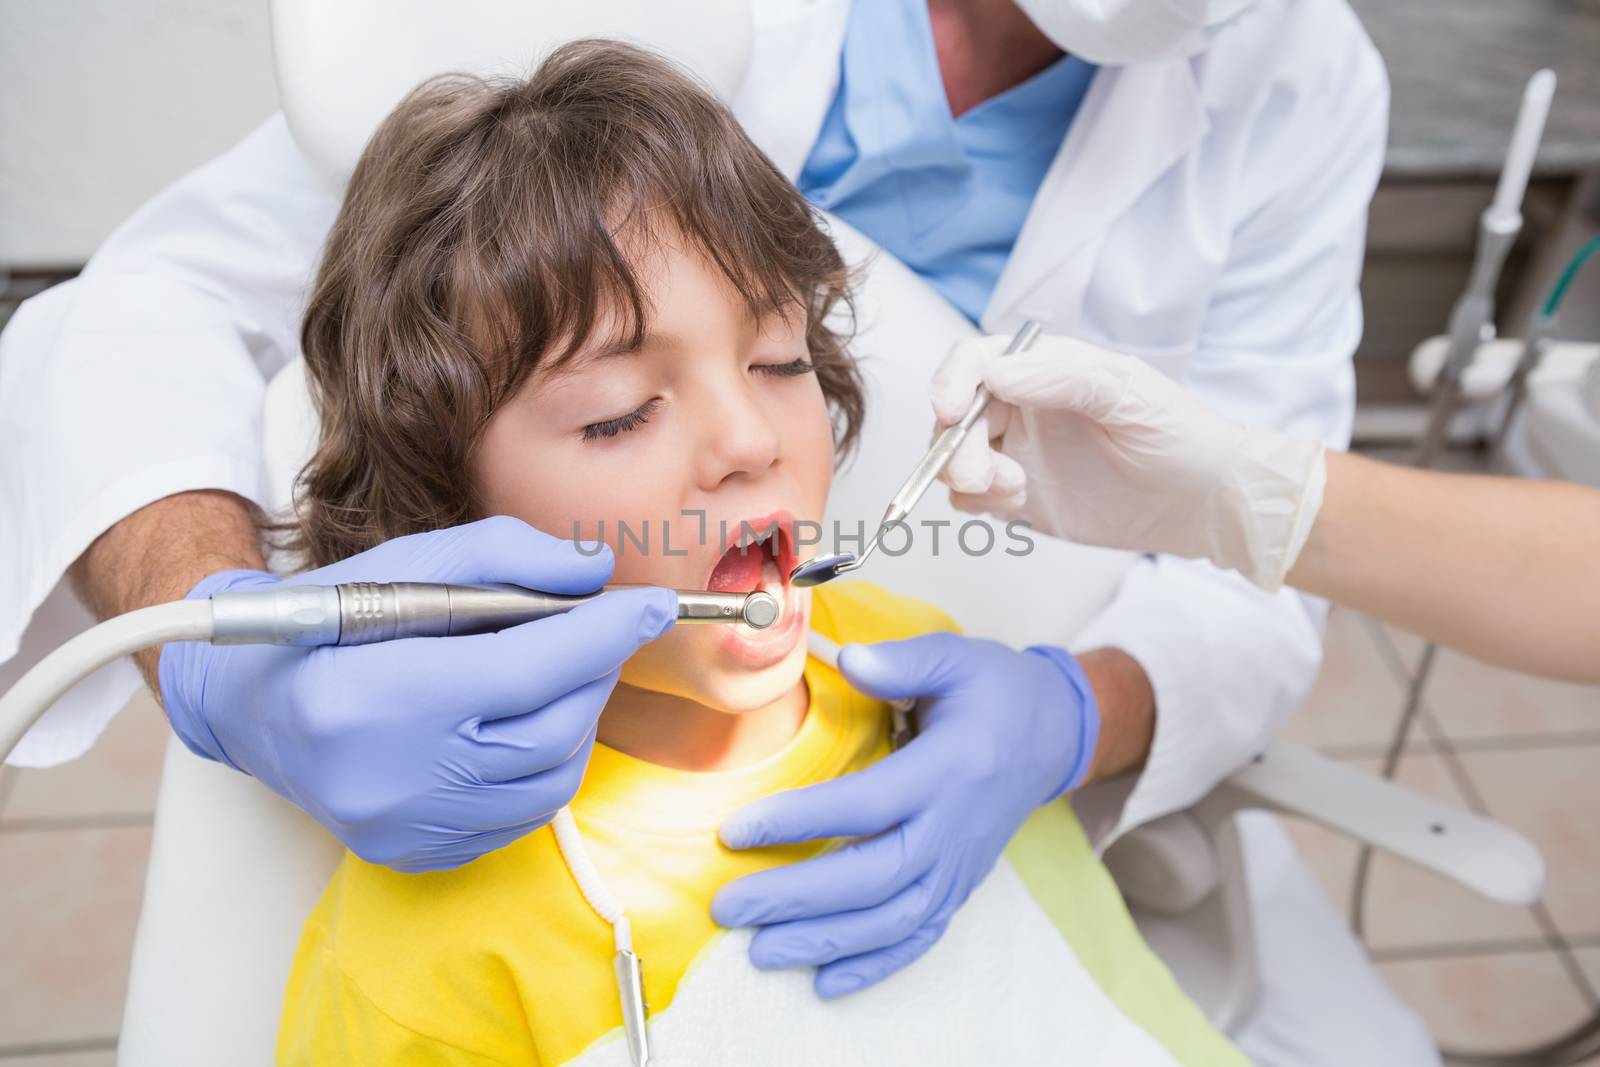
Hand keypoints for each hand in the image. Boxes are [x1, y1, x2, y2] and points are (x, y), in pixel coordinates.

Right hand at [158, 516, 675, 871]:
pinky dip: (545, 764)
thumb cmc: (332, 621)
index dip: (603, 635)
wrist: (249, 705)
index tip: (653, 606)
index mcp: (379, 697)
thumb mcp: (407, 564)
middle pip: (551, 729)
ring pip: (550, 780)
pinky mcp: (416, 853)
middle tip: (602, 631)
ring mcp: (406, 827)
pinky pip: (521, 815)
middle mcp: (392, 779)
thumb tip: (596, 572)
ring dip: (578, 718)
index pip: (528, 670)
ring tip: (560, 673)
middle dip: (596, 671)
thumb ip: (505, 556)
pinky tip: (526, 722)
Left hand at [710, 633, 1097, 996]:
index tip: (734, 831)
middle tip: (728, 906)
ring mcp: (960, 866)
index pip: (867, 804)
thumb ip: (901, 662)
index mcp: (949, 768)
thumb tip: (847, 658)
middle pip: (873, 877)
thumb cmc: (995, 690)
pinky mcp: (961, 887)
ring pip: (892, 920)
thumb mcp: (955, 657)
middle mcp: (955, 828)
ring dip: (825, 943)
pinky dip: (875, 966)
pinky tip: (824, 984)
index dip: (799, 820)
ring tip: (759, 952)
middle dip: (796, 898)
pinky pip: (919, 938)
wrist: (1055, 733)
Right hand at [930, 333, 1325, 590]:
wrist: (1203, 501)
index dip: (951, 381)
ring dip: (966, 475)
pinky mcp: (1018, 495)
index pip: (975, 362)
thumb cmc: (1176, 434)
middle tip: (976, 474)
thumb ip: (1060, 378)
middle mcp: (1021, 406)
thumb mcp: (1126, 392)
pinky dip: (980, 501)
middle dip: (952, 444)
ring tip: (1013, 490)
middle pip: (954, 414)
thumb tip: (996, 373)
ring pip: (955, 457)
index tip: (947, 410)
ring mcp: (1016, 452)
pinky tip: (1019, 503)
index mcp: (1043, 368)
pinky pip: (973, 495)